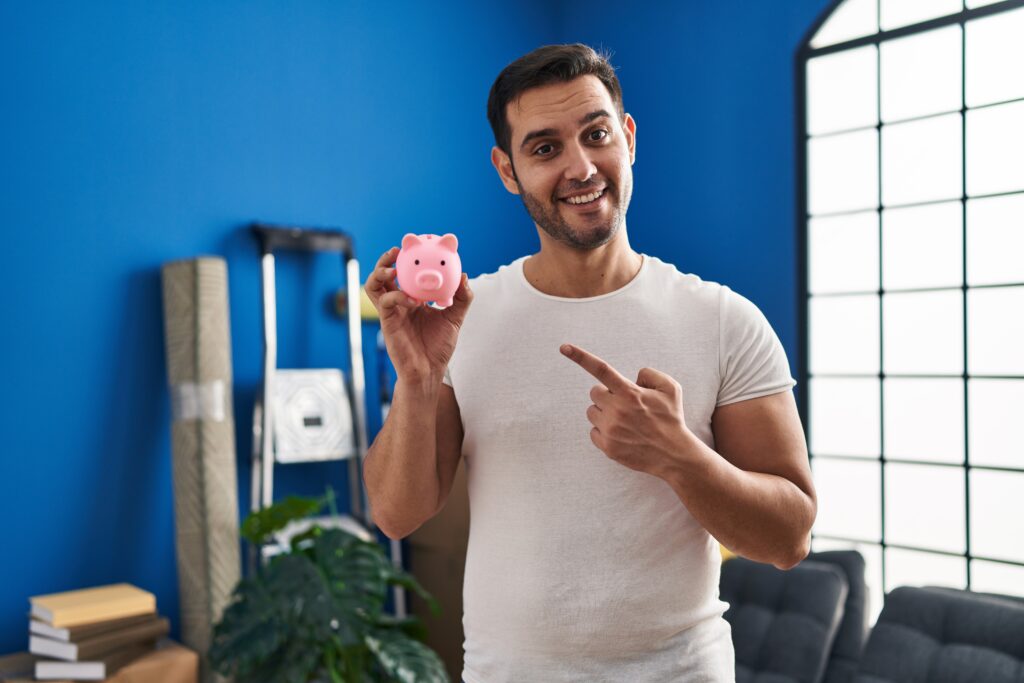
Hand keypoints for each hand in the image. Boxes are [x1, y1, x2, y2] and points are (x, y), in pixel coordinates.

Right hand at [364, 246, 472, 382]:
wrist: (429, 371)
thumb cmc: (438, 347)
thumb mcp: (455, 319)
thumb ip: (462, 298)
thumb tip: (465, 277)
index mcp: (411, 300)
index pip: (403, 275)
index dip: (404, 261)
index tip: (414, 247)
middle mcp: (398, 304)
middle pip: (382, 276)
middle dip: (384, 261)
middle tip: (396, 252)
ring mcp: (391, 313)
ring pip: (373, 287)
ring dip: (380, 274)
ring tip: (392, 271)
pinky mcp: (387, 323)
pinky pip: (386, 302)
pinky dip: (397, 296)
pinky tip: (412, 300)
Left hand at [560, 343, 691, 476]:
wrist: (674, 455)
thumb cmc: (671, 419)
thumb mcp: (670, 388)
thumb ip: (650, 374)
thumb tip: (632, 377)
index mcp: (629, 393)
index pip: (601, 369)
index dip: (580, 357)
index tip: (564, 348)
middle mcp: (616, 410)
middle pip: (594, 393)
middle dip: (607, 395)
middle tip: (624, 404)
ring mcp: (610, 430)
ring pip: (591, 412)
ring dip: (604, 413)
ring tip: (624, 421)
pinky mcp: (607, 447)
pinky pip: (593, 432)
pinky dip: (604, 432)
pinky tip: (621, 434)